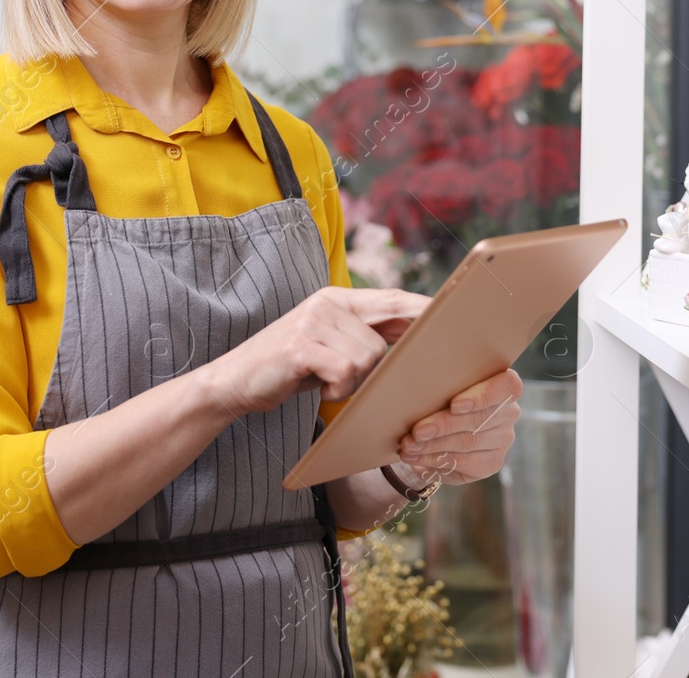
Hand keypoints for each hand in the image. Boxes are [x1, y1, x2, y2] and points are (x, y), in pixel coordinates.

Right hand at [202, 286, 429, 417]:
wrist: (234, 381)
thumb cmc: (288, 368)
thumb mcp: (329, 347)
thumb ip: (363, 337)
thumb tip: (411, 338)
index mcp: (337, 300)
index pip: (391, 299)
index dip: (423, 307)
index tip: (455, 312)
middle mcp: (327, 303)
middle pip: (386, 328)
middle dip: (399, 350)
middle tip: (403, 363)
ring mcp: (313, 322)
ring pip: (369, 358)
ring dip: (355, 382)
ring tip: (331, 384)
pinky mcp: (301, 346)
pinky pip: (345, 371)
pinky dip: (339, 390)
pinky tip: (322, 390)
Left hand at [394, 369, 521, 486]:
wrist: (439, 426)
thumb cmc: (441, 394)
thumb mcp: (443, 383)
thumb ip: (441, 381)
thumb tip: (414, 382)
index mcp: (503, 383)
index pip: (508, 386)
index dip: (482, 396)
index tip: (454, 405)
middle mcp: (508, 411)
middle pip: (479, 419)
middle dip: (443, 425)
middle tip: (417, 431)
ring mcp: (503, 438)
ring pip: (467, 442)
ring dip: (434, 446)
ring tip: (409, 446)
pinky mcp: (492, 461)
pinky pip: (463, 463)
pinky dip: (435, 460)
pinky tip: (416, 457)